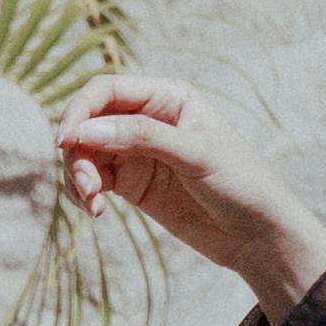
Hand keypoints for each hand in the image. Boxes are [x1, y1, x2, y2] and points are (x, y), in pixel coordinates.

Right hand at [54, 73, 325, 325]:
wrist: (258, 235)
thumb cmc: (240, 183)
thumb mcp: (196, 154)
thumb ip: (143, 138)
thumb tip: (86, 130)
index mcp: (168, 97)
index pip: (106, 90)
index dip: (80, 111)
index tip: (67, 141)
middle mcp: (148, 119)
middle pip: (88, 122)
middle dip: (77, 151)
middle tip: (85, 185)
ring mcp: (137, 152)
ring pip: (86, 153)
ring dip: (77, 175)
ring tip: (91, 203)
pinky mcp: (132, 184)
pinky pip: (93, 180)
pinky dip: (84, 193)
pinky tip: (95, 211)